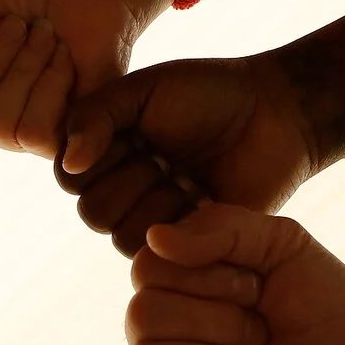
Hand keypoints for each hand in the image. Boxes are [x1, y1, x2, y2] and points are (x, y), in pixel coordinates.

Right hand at [57, 53, 324, 254]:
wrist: (276, 117)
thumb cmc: (210, 95)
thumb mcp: (143, 90)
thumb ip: (95, 116)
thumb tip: (69, 162)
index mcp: (107, 152)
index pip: (69, 175)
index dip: (97, 155)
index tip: (135, 129)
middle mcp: (125, 190)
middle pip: (92, 211)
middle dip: (130, 179)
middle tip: (165, 155)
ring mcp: (155, 222)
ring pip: (121, 235)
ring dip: (156, 200)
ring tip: (188, 176)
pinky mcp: (188, 247)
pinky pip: (158, 255)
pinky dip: (180, 222)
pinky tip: (205, 197)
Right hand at [124, 205, 344, 344]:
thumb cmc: (330, 308)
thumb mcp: (284, 245)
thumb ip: (222, 226)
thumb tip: (154, 237)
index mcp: (182, 291)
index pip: (145, 270)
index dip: (205, 276)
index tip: (256, 289)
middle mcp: (169, 341)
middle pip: (140, 317)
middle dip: (217, 323)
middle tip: (261, 336)